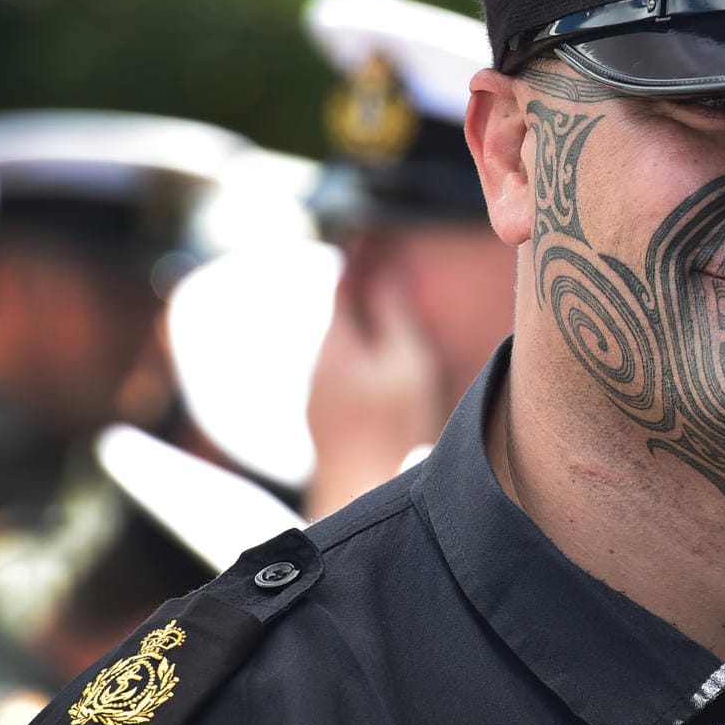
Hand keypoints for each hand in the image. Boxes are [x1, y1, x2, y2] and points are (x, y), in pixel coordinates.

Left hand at [304, 262, 440, 517]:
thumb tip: (385, 274)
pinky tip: (383, 362)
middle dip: (361, 288)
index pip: (343, 283)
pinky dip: (361, 353)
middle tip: (386, 262)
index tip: (372, 229)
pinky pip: (345, 370)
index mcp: (335, 345)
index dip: (359, 255)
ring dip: (362, 323)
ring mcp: (319, 397)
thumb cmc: (393, 430)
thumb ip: (393, 317)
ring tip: (388, 306)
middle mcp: (318, 367)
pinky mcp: (328, 421)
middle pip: (341, 314)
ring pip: (342, 345)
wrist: (364, 495)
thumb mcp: (406, 364)